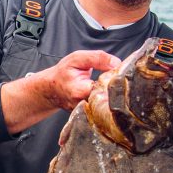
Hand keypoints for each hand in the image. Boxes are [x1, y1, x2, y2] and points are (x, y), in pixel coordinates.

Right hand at [1, 49, 121, 133]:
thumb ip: (97, 58)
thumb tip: (117, 63)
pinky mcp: (91, 115)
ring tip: (115, 86)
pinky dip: (109, 100)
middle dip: (118, 89)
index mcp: (81, 91)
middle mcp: (85, 105)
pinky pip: (105, 108)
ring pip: (109, 105)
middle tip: (121, 80)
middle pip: (110, 99)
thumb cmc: (63, 73)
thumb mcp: (77, 58)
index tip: (120, 74)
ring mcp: (88, 112)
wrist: (51, 88)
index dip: (116, 81)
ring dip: (114, 95)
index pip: (107, 89)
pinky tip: (109, 93)